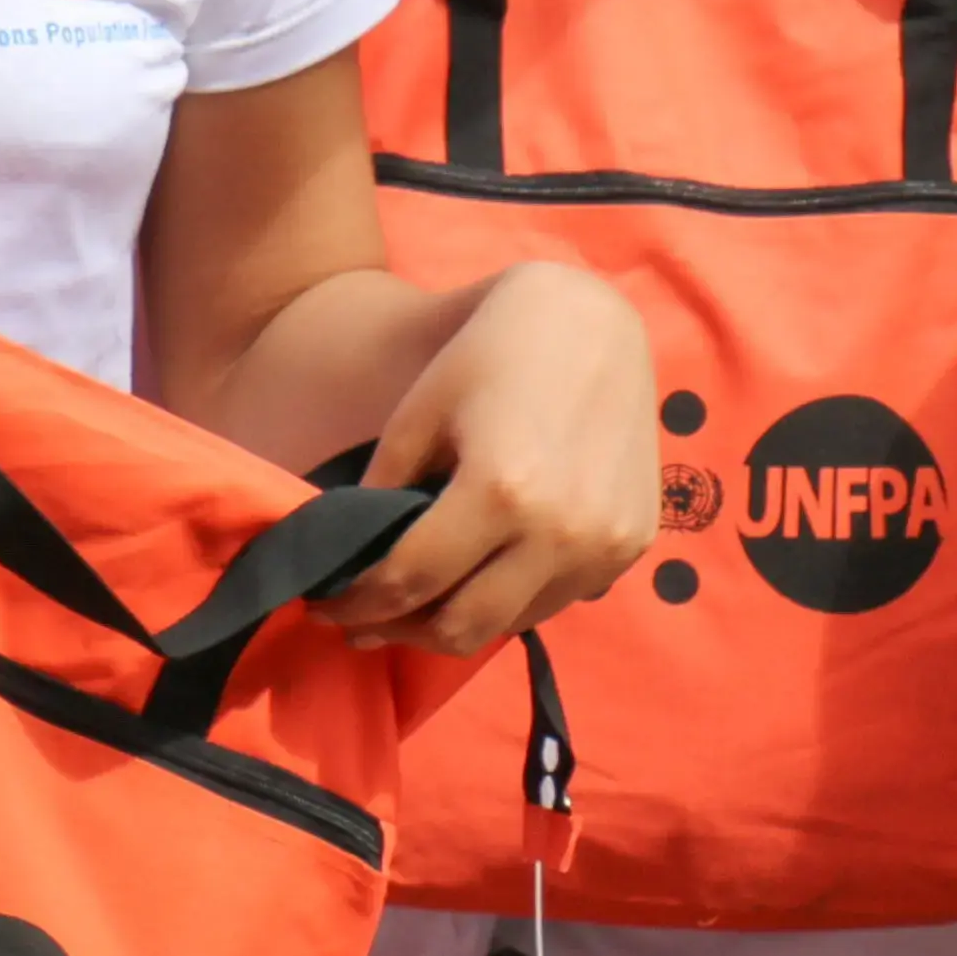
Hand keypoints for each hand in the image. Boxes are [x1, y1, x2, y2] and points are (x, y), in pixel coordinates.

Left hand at [327, 262, 659, 654]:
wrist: (589, 324)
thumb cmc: (488, 358)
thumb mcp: (416, 418)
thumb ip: (382, 495)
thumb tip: (350, 562)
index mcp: (500, 492)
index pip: (411, 581)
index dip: (357, 602)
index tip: (323, 605)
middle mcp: (561, 532)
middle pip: (463, 626)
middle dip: (400, 631)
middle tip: (360, 624)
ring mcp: (605, 546)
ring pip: (513, 622)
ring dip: (455, 625)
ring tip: (412, 608)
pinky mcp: (633, 546)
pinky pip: (558, 599)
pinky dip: (510, 601)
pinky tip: (477, 580)